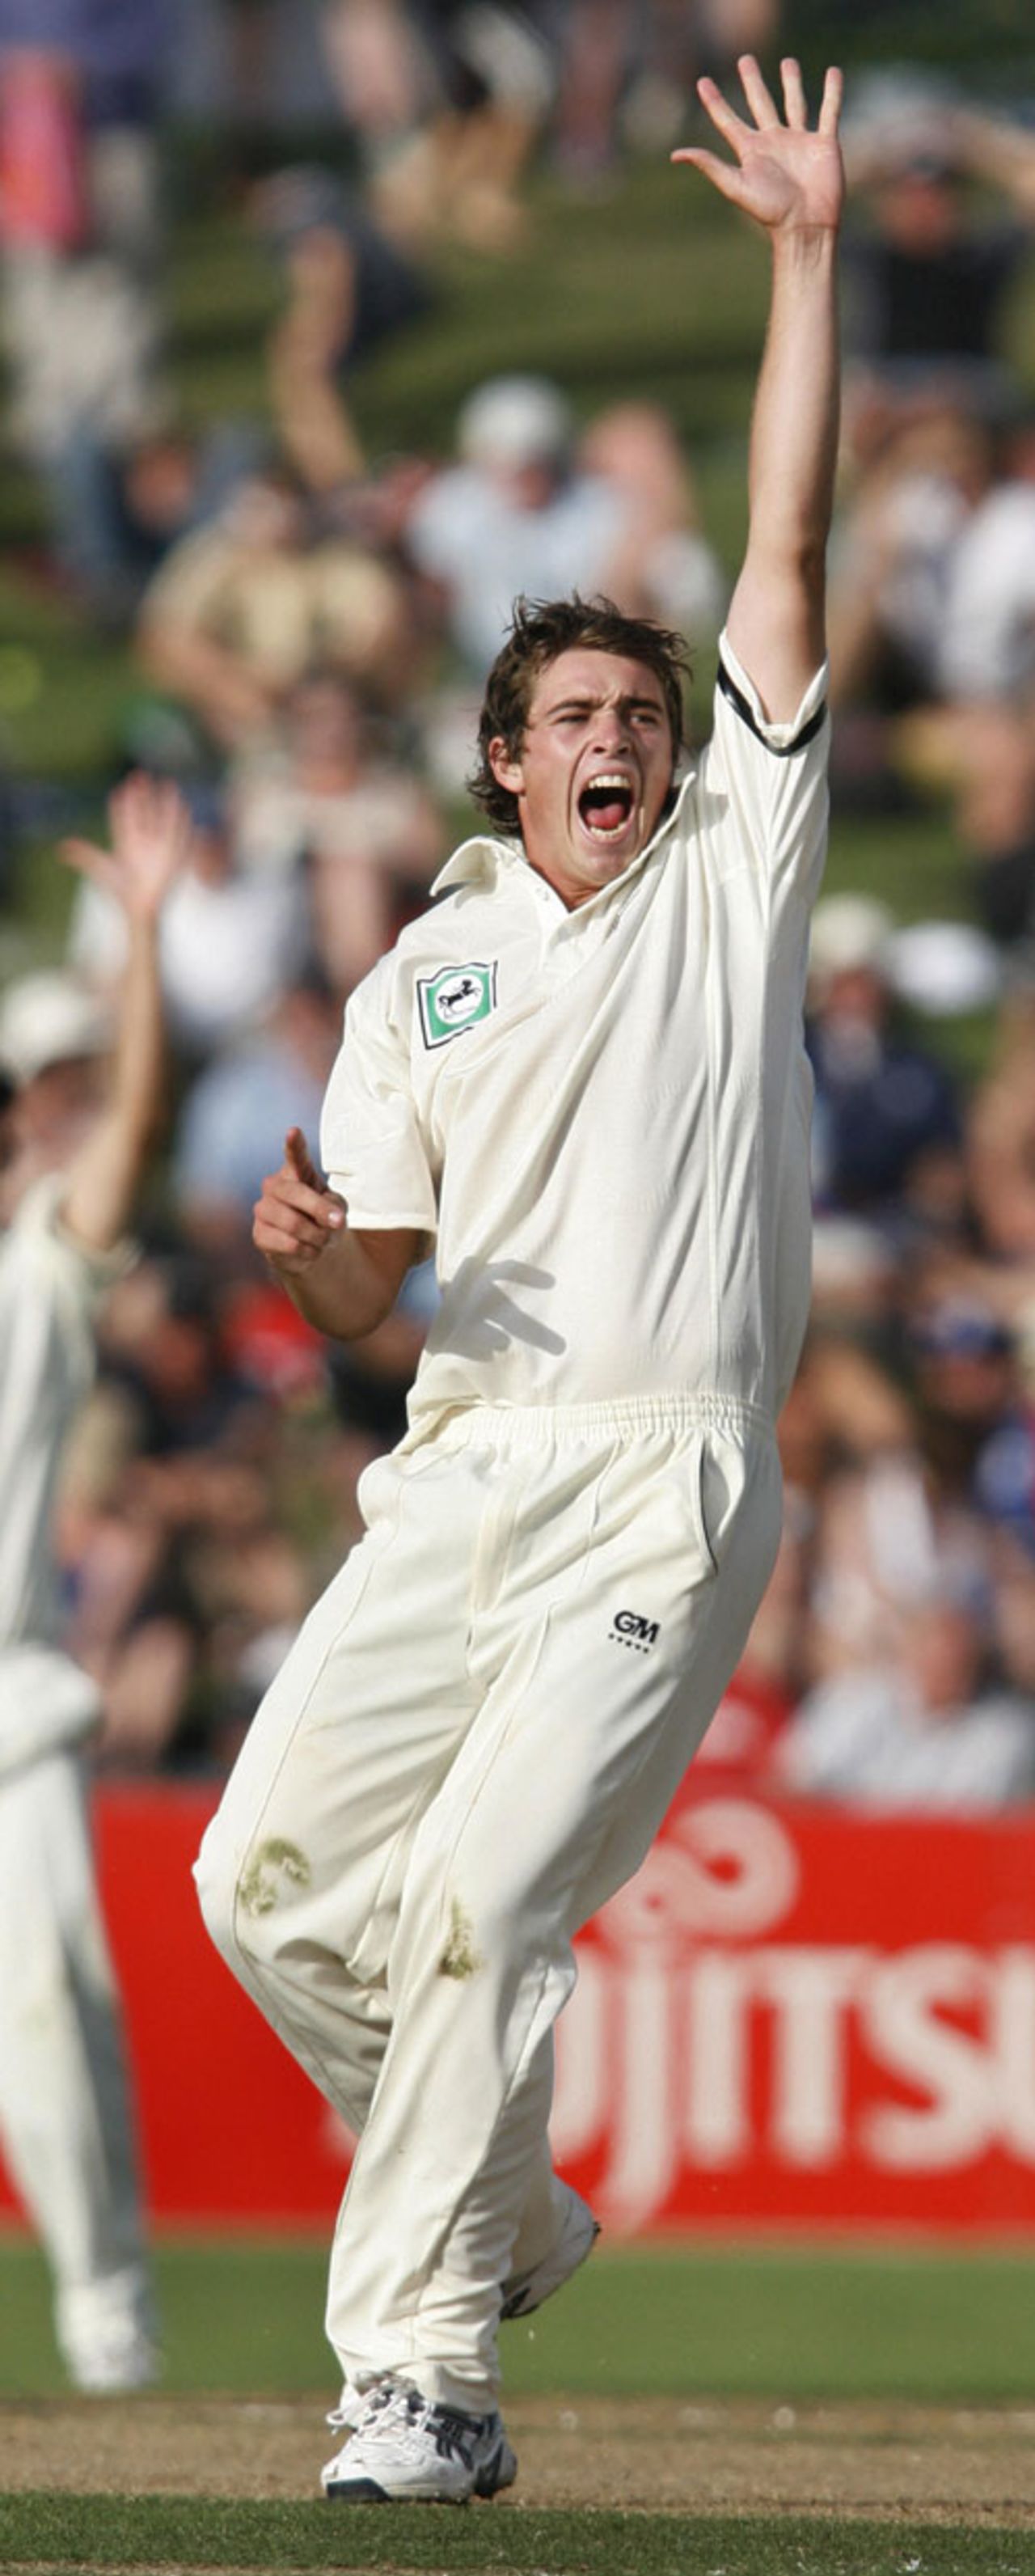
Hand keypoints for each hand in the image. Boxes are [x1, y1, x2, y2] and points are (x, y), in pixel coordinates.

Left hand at [61, 773, 193, 923]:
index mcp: (125, 844)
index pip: (124, 818)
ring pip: (161, 819)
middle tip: (139, 775)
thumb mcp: (102, 868)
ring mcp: (159, 847)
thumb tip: (61, 848)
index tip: (121, 787)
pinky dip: (180, 818)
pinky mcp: (173, 854)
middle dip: (142, 795)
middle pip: (143, 813)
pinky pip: (178, 832)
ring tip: (167, 783)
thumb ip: (85, 855)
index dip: (124, 802)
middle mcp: (142, 843)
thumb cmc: (122, 892)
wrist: (141, 907)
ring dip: (164, 802)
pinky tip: (183, 804)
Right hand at [253, 1126, 346, 1274]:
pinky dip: (308, 1251)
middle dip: (320, 1211)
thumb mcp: (337, 1209)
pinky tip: (309, 1249)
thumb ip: (334, 1208)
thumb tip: (330, 1220)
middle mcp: (274, 1186)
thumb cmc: (324, 1218)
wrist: (311, 1247)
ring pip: (293, 1223)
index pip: (295, 1155)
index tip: (293, 1131)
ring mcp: (263, 1209)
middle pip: (296, 1194)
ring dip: (317, 1236)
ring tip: (322, 1239)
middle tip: (338, 1224)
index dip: (294, 1144)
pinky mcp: (259, 1234)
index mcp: (296, 1172)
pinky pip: (288, 1244)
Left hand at [673, 56, 843, 237]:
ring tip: (787, 62)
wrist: (805, 226)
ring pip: (793, 103)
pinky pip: (829, 111)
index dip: (714, 102)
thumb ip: (710, 166)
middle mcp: (773, 142)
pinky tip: (833, 73)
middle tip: (745, 60)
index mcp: (751, 151)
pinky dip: (832, 92)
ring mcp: (799, 141)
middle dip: (752, 82)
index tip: (702, 82)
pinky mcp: (823, 143)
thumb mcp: (735, 186)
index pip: (727, 120)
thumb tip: (675, 155)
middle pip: (760, 103)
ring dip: (791, 82)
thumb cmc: (770, 211)